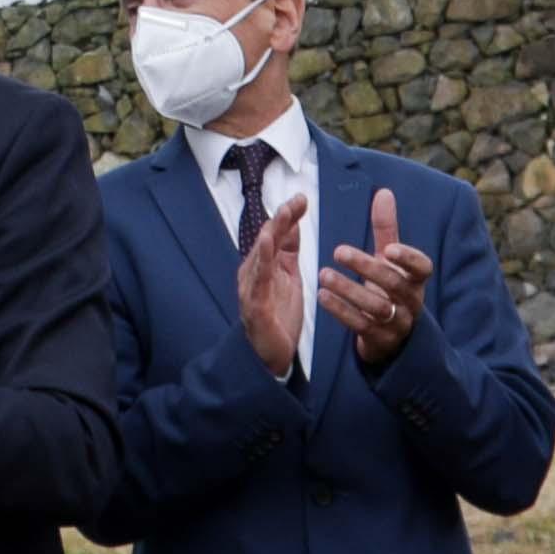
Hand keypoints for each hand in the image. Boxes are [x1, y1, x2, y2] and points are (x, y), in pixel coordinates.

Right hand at [236, 191, 312, 374]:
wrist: (270, 355)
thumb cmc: (278, 314)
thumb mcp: (289, 277)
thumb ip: (289, 251)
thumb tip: (293, 223)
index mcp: (265, 265)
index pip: (278, 235)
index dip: (289, 216)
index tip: (302, 198)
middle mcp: (255, 272)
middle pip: (268, 240)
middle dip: (281, 219)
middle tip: (294, 201)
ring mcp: (252, 287)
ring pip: (261, 256)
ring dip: (271, 234)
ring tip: (281, 216)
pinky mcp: (254, 304)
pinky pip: (258, 279)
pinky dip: (262, 260)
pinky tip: (266, 244)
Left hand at [313, 187, 428, 368]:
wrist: (390, 336)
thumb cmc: (388, 288)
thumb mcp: (389, 260)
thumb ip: (386, 229)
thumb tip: (384, 192)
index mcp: (416, 280)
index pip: (422, 268)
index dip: (408, 258)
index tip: (388, 248)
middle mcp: (411, 302)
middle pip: (394, 285)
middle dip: (367, 268)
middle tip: (338, 251)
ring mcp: (397, 324)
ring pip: (377, 307)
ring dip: (349, 290)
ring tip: (323, 275)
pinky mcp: (380, 340)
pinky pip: (361, 326)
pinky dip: (341, 311)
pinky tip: (323, 297)